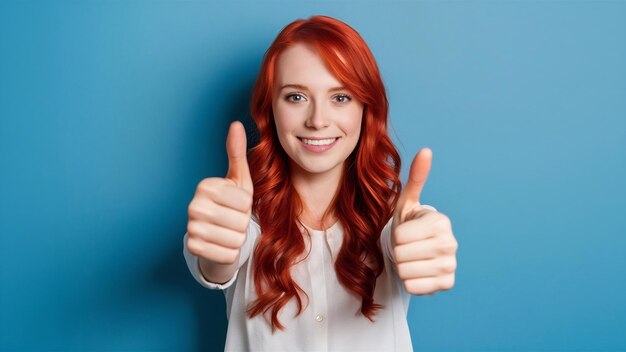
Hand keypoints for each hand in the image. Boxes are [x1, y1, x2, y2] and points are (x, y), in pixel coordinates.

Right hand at [186, 121, 253, 263]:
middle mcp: (193, 205)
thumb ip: (237, 153)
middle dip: (243, 225)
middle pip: (240, 221)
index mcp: (205, 186)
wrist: (216, 238)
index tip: (236, 205)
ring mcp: (191, 228)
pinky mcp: (193, 249)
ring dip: (237, 240)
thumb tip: (236, 124)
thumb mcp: (239, 180)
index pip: (244, 201)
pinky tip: (221, 246)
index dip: (247, 206)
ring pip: (235, 239)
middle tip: (232, 221)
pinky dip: (230, 254)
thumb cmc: (231, 206)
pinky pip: (227, 254)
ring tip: (227, 232)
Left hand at [391, 148, 457, 294]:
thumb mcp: (407, 203)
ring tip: (412, 258)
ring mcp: (451, 266)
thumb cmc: (410, 225)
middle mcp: (450, 243)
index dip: (396, 235)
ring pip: (405, 271)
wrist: (418, 252)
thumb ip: (416, 178)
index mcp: (440, 222)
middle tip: (408, 247)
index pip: (400, 236)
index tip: (408, 232)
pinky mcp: (447, 284)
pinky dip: (410, 282)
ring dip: (403, 267)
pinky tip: (418, 272)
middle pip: (401, 254)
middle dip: (398, 252)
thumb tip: (426, 150)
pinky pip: (413, 287)